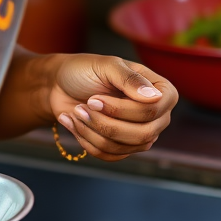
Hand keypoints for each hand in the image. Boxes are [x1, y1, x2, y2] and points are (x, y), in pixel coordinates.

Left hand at [49, 54, 177, 161]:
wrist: (60, 85)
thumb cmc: (84, 70)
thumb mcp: (105, 65)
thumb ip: (129, 79)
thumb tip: (155, 96)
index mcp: (161, 90)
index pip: (151, 111)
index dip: (120, 110)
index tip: (93, 99)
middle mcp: (157, 115)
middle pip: (142, 135)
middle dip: (105, 123)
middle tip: (82, 107)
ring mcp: (141, 133)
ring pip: (123, 147)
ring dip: (92, 130)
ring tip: (76, 112)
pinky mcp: (123, 146)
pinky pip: (110, 156)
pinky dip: (86, 140)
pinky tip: (74, 122)